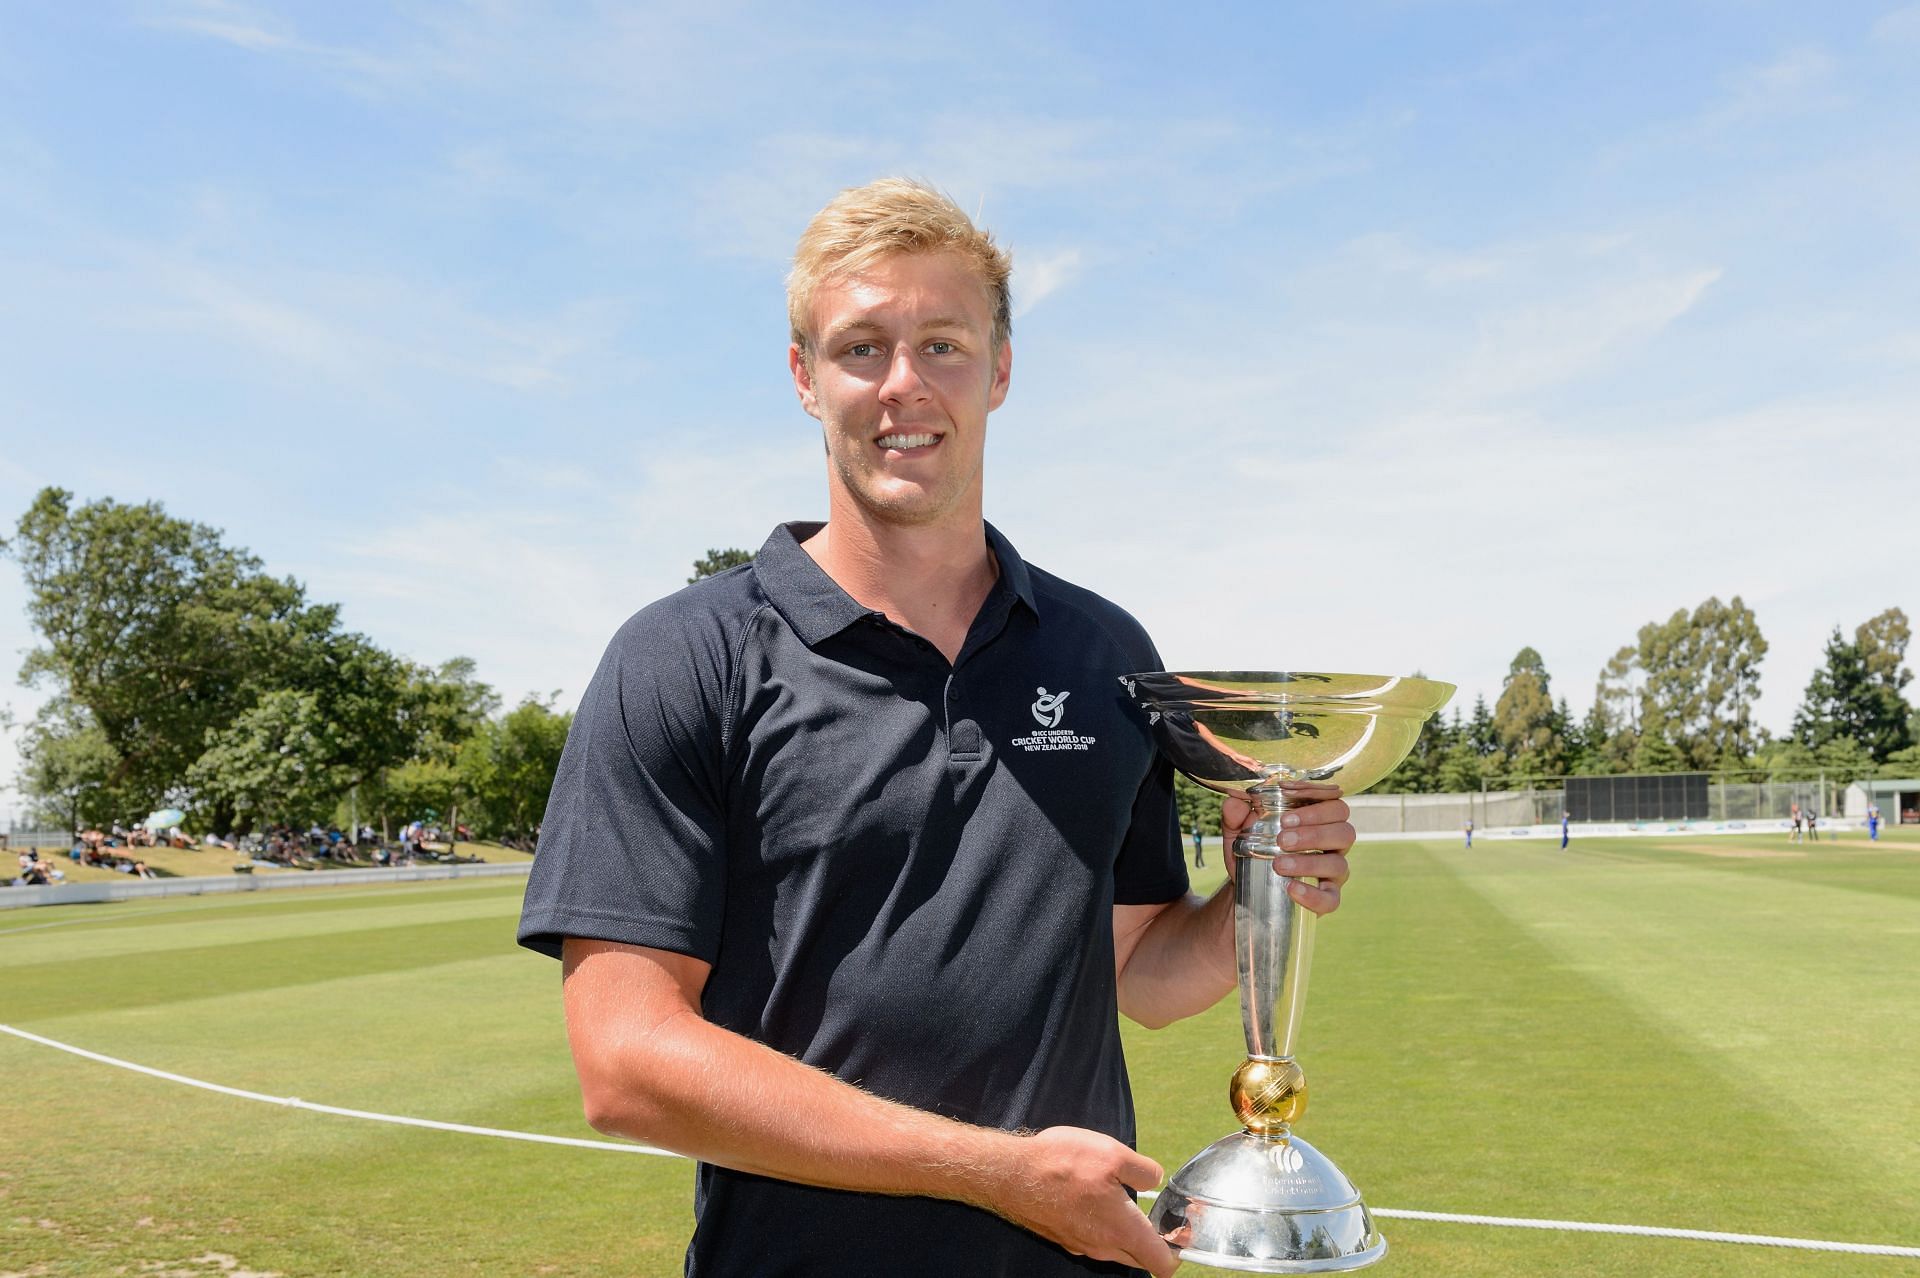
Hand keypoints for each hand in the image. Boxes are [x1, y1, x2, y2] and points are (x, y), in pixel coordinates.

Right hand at [989, 1127, 1179, 1276]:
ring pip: (1115, 1248)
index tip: (1180, 1231)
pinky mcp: (1063, 1237)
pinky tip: (1092, 1196)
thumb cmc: (1061, 1164)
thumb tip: (1154, 1179)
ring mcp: (1080, 1245)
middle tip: (1156, 1213)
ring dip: (1125, 1231)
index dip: (1177, 1252)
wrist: (1009, 1175)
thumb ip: (1143, 1170)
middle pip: (1140, 1258)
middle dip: (1153, 1242)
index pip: (1161, 1264)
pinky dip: (1101, 1225)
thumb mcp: (1113, 1154)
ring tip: (1123, 1198)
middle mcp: (1103, 1246)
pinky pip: (1093, 1238)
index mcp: (1123, 1231)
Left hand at [1222, 786, 1353, 915]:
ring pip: (1338, 863)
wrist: (1246, 891)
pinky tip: (1291, 888)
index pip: (1332, 801)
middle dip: (1314, 830)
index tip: (1287, 796)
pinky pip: (1331, 899)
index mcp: (1319, 820)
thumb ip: (1235, 815)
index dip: (1316, 796)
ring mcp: (1333, 872)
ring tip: (1279, 864)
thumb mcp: (1239, 832)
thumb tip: (1234, 802)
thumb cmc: (1253, 853)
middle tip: (1282, 838)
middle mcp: (1333, 844)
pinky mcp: (1327, 899)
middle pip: (1344, 829)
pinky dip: (1312, 894)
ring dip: (1309, 861)